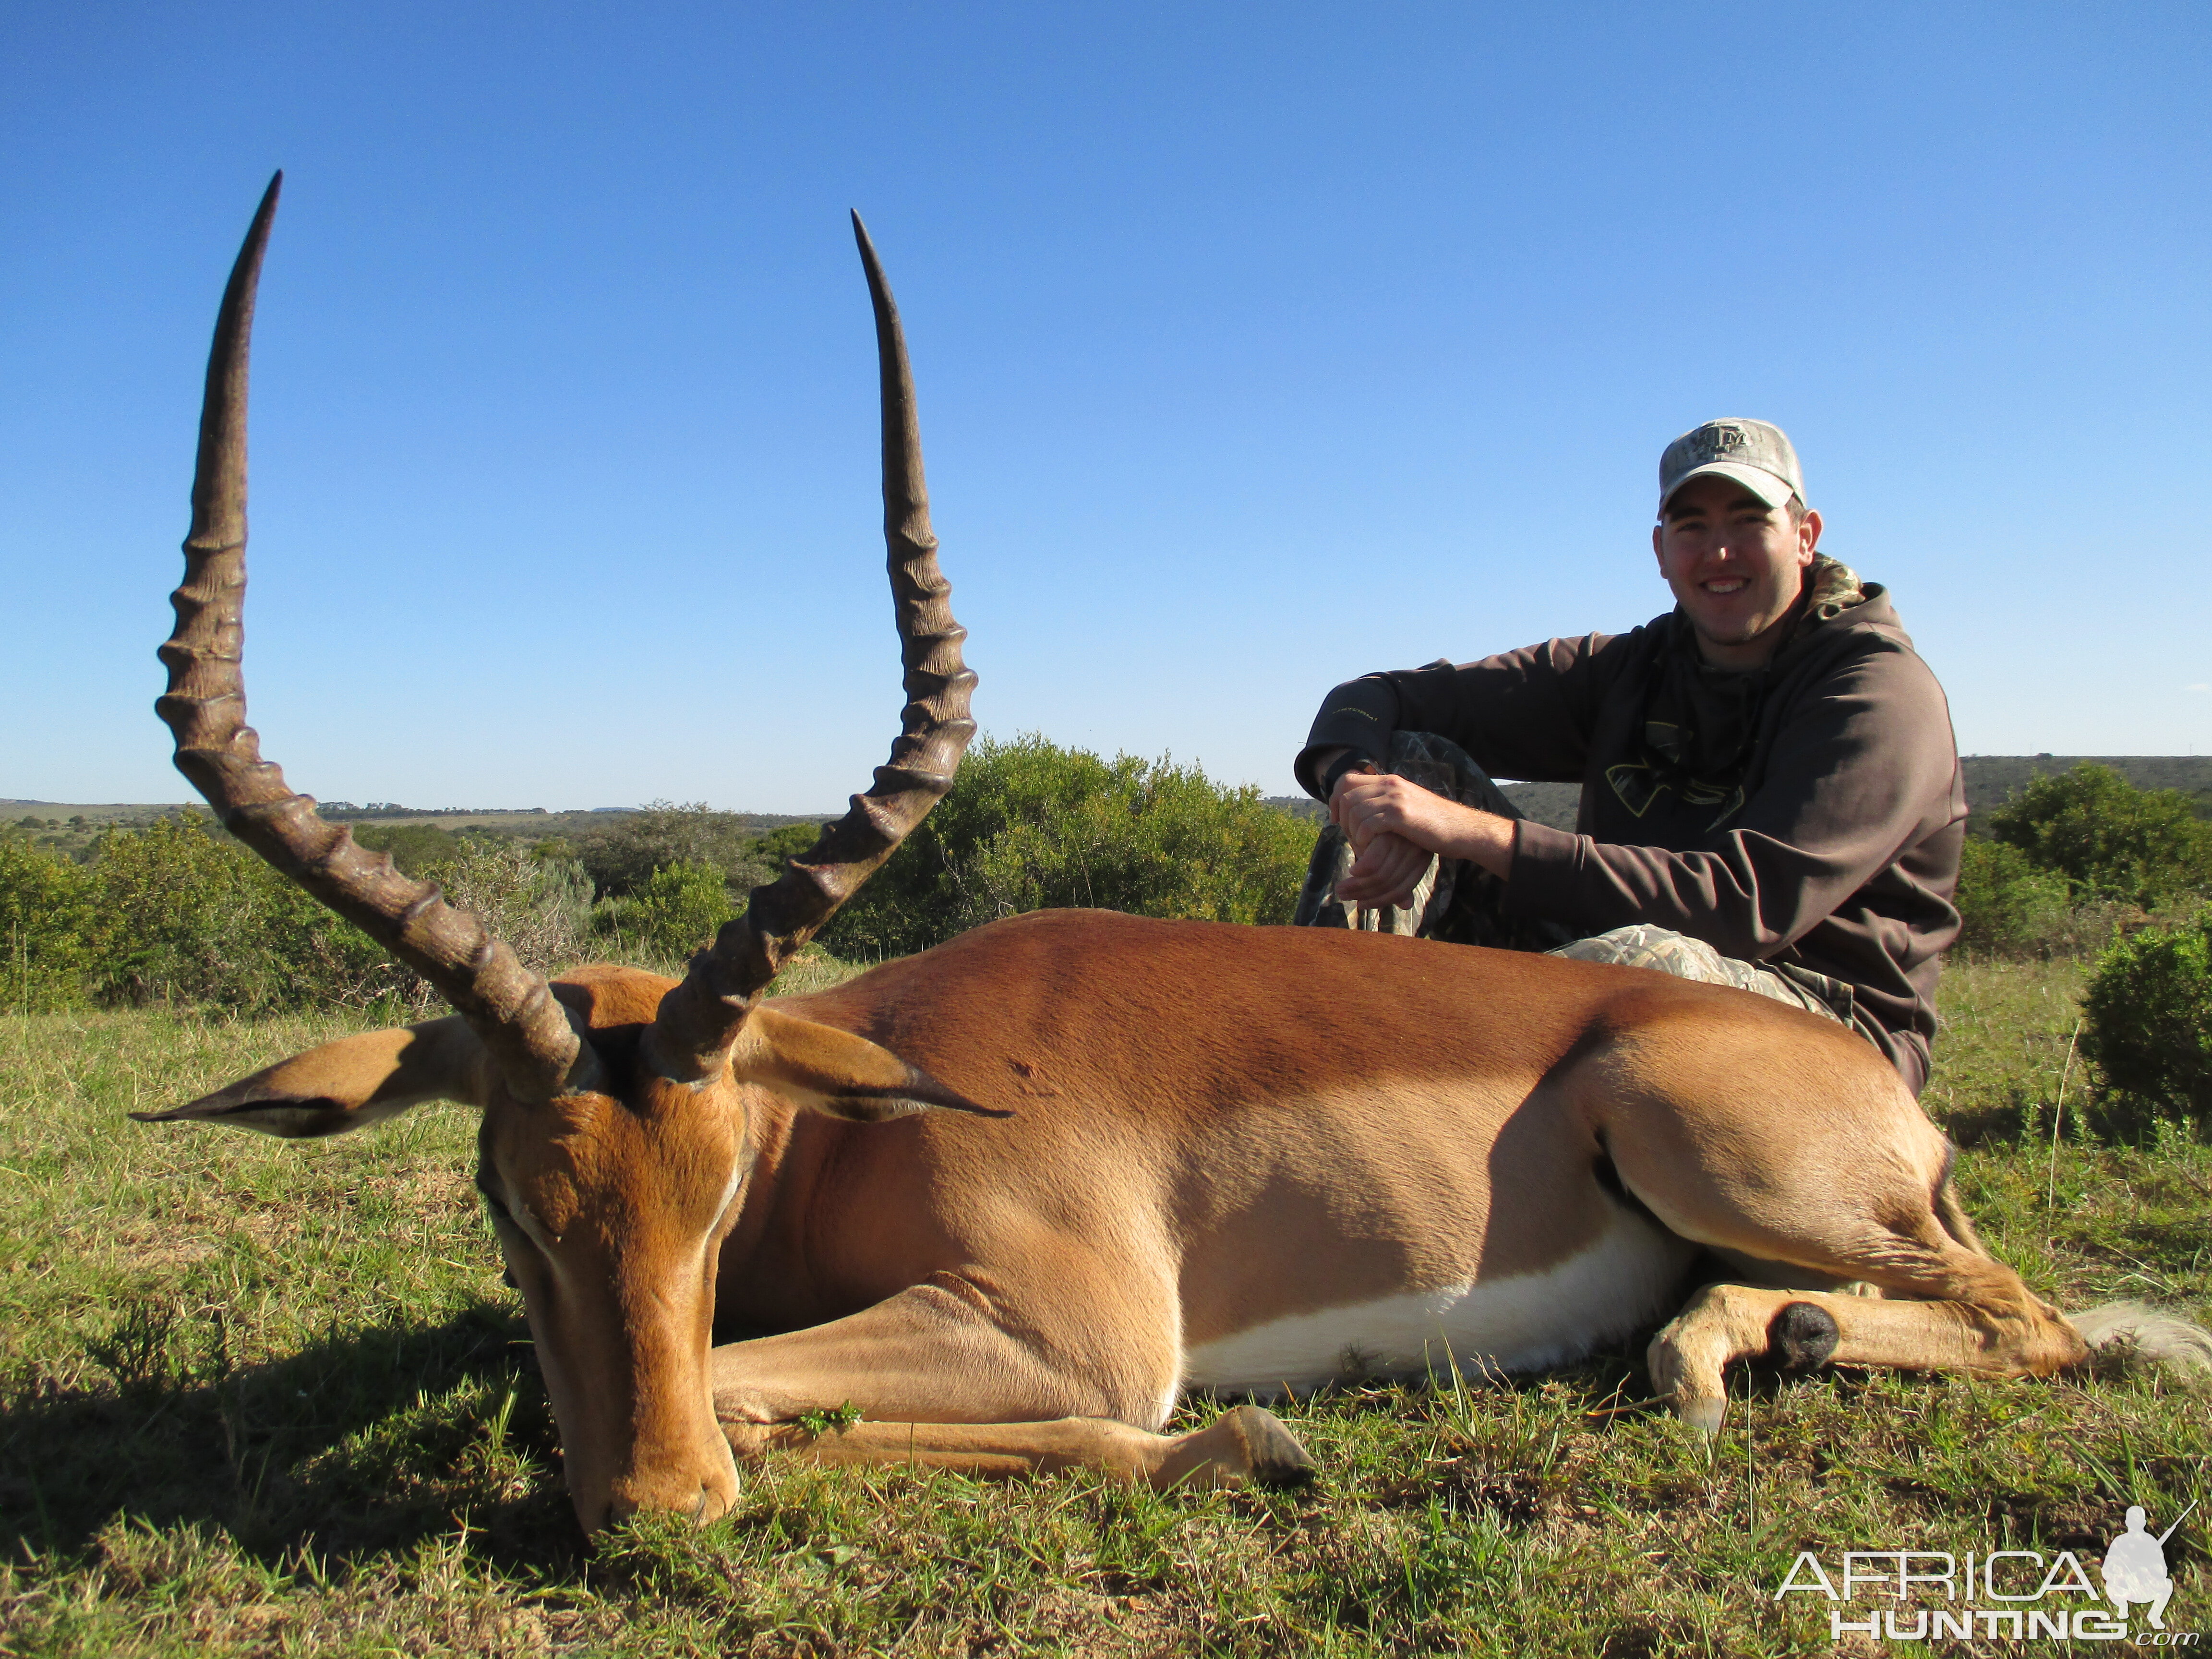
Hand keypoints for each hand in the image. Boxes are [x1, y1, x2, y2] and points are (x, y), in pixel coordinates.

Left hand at [1327, 768, 1516, 905]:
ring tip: (1362, 846)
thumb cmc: (1434, 826)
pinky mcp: (1400, 814)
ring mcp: (1395, 797)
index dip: (1335, 799)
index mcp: (1390, 781)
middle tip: (1351, 838)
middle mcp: (1390, 784)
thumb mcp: (1406, 808)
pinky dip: (1363, 839)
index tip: (1336, 820)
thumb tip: (1361, 813)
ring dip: (1352, 832)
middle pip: (1346, 794)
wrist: (1462, 830)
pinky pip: (1367, 824)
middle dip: (1342, 819)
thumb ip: (1385, 804)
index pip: (1347, 780)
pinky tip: (1370, 848)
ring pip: (1354, 810)